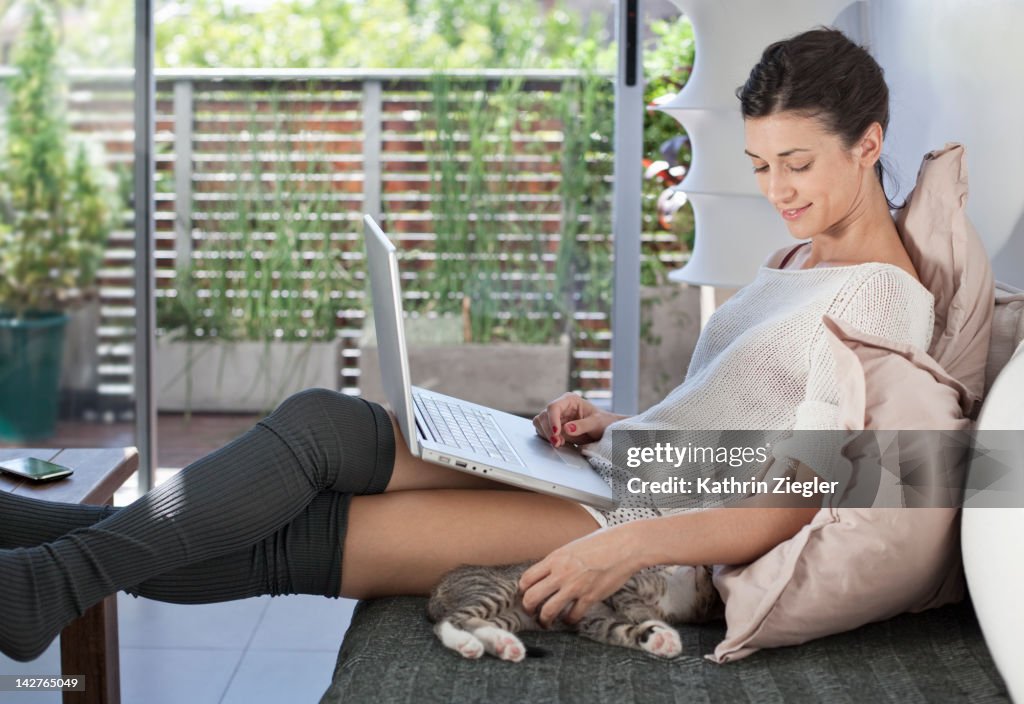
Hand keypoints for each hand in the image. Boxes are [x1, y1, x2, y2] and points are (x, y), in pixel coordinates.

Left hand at [518, 527, 639, 627]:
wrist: (624, 546)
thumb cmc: (603, 542)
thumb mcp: (573, 546)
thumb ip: (560, 560)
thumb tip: (550, 571)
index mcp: (555, 559)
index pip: (527, 578)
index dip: (523, 590)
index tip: (525, 594)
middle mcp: (561, 573)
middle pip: (532, 597)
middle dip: (528, 608)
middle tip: (531, 612)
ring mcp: (574, 586)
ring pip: (548, 611)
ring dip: (544, 620)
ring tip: (546, 622)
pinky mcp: (590, 597)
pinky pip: (573, 616)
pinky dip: (569, 621)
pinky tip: (570, 619)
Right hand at [532, 392, 627, 447]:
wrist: (604, 431)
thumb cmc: (603, 422)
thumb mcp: (596, 423)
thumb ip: (582, 426)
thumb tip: (567, 428)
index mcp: (569, 400)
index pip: (554, 407)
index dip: (552, 419)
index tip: (556, 432)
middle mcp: (560, 407)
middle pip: (544, 416)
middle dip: (549, 430)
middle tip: (558, 442)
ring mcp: (555, 417)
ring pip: (540, 423)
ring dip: (547, 435)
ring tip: (560, 443)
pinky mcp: (553, 427)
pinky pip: (543, 431)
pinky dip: (547, 438)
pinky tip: (559, 442)